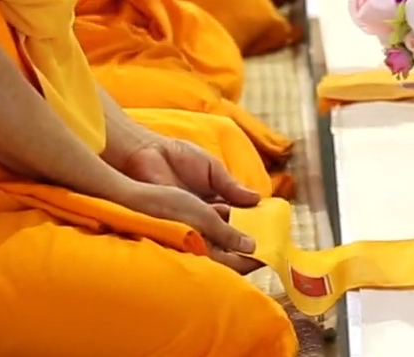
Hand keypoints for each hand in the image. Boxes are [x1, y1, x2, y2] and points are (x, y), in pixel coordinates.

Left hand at [114, 138, 263, 272]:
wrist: (147, 155)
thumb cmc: (176, 156)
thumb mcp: (213, 170)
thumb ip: (232, 187)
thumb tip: (257, 199)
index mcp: (212, 201)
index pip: (235, 220)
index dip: (250, 227)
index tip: (266, 235)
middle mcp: (201, 216)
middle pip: (226, 236)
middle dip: (243, 245)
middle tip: (261, 253)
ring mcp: (188, 224)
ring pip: (213, 244)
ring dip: (231, 252)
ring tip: (251, 258)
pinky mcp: (175, 229)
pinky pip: (196, 245)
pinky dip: (212, 251)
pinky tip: (228, 254)